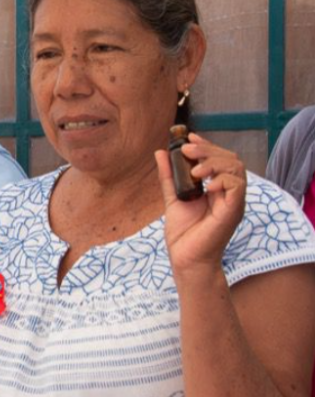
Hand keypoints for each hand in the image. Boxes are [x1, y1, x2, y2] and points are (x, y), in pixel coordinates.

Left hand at [155, 132, 246, 272]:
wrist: (186, 259)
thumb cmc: (183, 234)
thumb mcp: (172, 198)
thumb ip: (169, 176)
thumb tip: (160, 152)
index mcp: (217, 188)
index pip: (219, 158)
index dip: (207, 144)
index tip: (189, 137)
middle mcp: (228, 192)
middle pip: (229, 159)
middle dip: (208, 149)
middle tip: (188, 149)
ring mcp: (233, 201)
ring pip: (236, 168)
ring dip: (214, 162)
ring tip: (194, 170)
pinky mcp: (234, 210)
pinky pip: (237, 186)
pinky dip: (222, 179)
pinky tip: (207, 184)